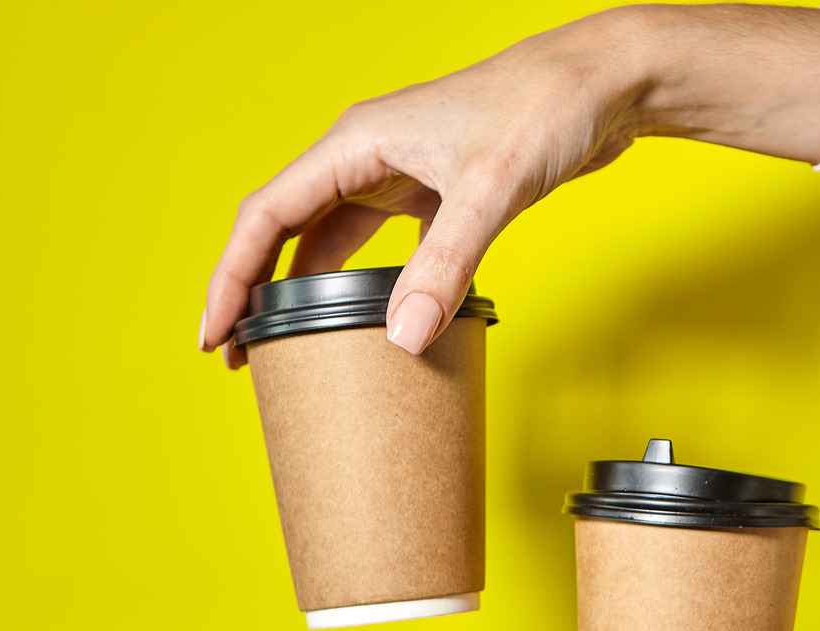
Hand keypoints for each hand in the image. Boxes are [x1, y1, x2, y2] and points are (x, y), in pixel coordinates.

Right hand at [200, 4, 819, 366]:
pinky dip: (365, 285)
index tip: (214, 334)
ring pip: (332, 240)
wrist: (604, 85)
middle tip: (242, 356)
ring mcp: (403, 174)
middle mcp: (368, 156)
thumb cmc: (543, 109)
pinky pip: (381, 247)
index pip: (266, 215)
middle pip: (287, 231)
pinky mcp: (438, 193)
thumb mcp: (489, 191)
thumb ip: (445, 266)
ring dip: (306, 293)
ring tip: (289, 348)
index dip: (231, 277)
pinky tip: (365, 320)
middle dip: (256, 293)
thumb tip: (402, 338)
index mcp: (357, 144)